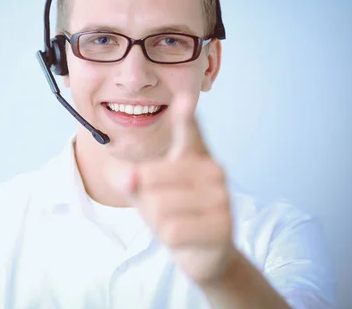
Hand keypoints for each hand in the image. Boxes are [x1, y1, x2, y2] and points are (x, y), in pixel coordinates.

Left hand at [119, 96, 237, 286]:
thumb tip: (127, 177)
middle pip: (150, 178)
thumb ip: (131, 181)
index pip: (189, 131)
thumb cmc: (174, 214)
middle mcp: (213, 171)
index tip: (183, 98)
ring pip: (160, 206)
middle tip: (163, 211)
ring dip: (158, 223)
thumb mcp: (147, 193)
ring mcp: (222, 198)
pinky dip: (170, 240)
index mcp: (194, 156)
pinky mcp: (224, 226)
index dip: (185, 116)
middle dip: (146, 201)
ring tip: (176, 224)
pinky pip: (173, 231)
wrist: (204, 254)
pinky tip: (186, 240)